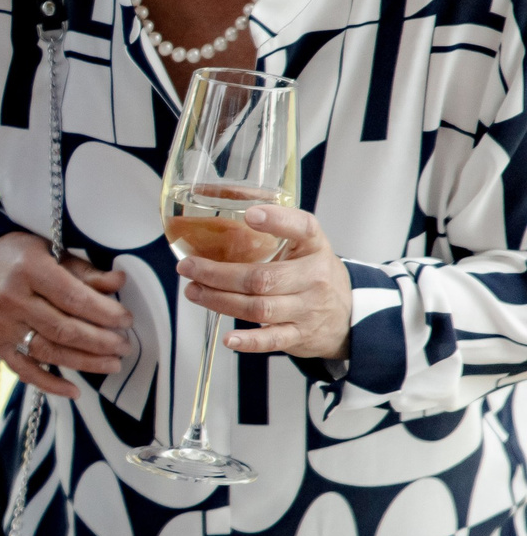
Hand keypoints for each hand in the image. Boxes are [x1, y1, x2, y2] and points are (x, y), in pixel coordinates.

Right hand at [0, 230, 132, 396]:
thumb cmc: (22, 257)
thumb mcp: (53, 253)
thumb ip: (86, 272)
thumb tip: (120, 282)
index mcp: (29, 270)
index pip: (74, 299)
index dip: (105, 313)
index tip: (126, 320)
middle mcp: (11, 299)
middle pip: (64, 329)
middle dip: (101, 342)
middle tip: (124, 346)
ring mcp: (1, 325)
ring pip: (49, 352)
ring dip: (85, 363)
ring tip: (112, 364)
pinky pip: (24, 370)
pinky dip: (50, 384)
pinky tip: (75, 391)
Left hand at [180, 205, 352, 360]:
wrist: (346, 314)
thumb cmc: (310, 271)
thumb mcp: (301, 243)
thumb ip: (269, 222)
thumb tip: (213, 194)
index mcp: (314, 246)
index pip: (302, 228)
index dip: (277, 221)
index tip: (250, 215)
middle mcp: (314, 276)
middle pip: (263, 277)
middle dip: (219, 274)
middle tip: (188, 267)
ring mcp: (308, 308)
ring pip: (260, 307)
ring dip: (220, 301)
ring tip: (193, 291)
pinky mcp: (300, 335)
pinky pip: (273, 340)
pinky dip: (250, 341)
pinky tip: (229, 339)